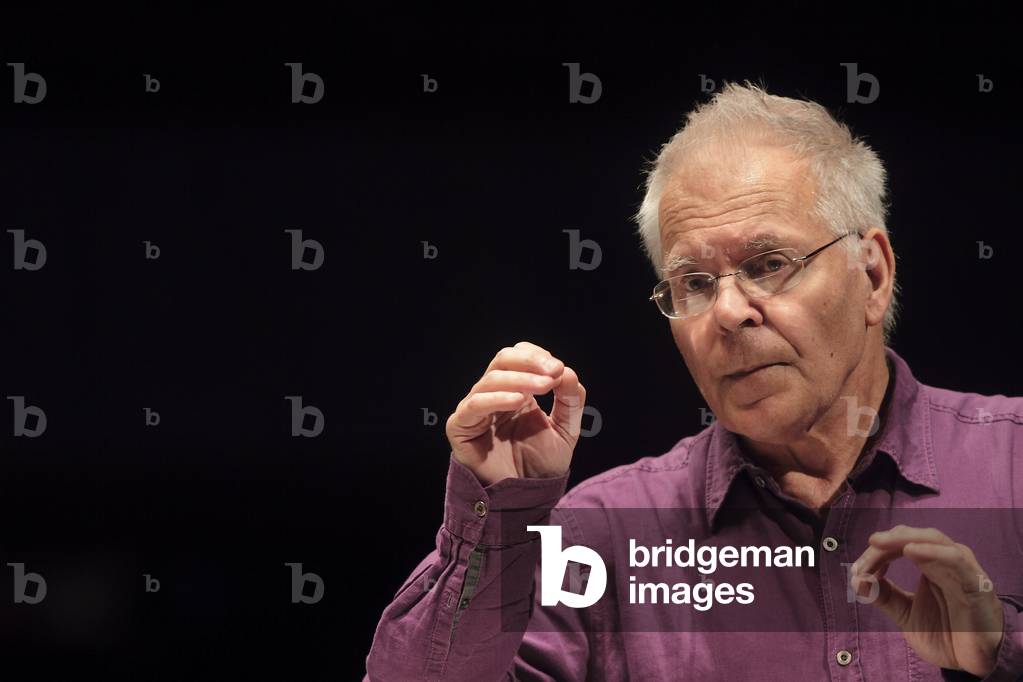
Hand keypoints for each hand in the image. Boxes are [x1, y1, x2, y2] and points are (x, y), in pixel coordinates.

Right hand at [445, 341, 586, 486]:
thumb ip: (570, 402)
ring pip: (490, 379)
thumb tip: (568, 372)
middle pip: (502, 360)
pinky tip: (518, 401)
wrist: (525, 499)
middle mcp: (492, 396)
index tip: (559, 369)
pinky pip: (474, 405)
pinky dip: (496, 398)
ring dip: (520, 379)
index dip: (537, 356)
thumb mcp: (566, 431)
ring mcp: (474, 410)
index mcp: (515, 391)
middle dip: (530, 362)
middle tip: (553, 372)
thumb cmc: (541, 465)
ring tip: (544, 387)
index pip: (518, 356)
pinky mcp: (460, 427)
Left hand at [850, 525, 1003, 676]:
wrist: (971, 663)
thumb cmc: (944, 634)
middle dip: (886, 541)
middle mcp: (945, 560)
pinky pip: (955, 559)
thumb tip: (855, 578)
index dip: (877, 552)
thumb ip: (883, 596)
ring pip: (934, 539)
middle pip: (914, 536)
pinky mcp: (975, 583)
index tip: (857, 568)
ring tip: (879, 542)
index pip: (900, 544)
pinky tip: (911, 550)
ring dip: (903, 539)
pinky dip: (932, 552)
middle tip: (867, 546)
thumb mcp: (904, 614)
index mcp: (930, 564)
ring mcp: (962, 568)